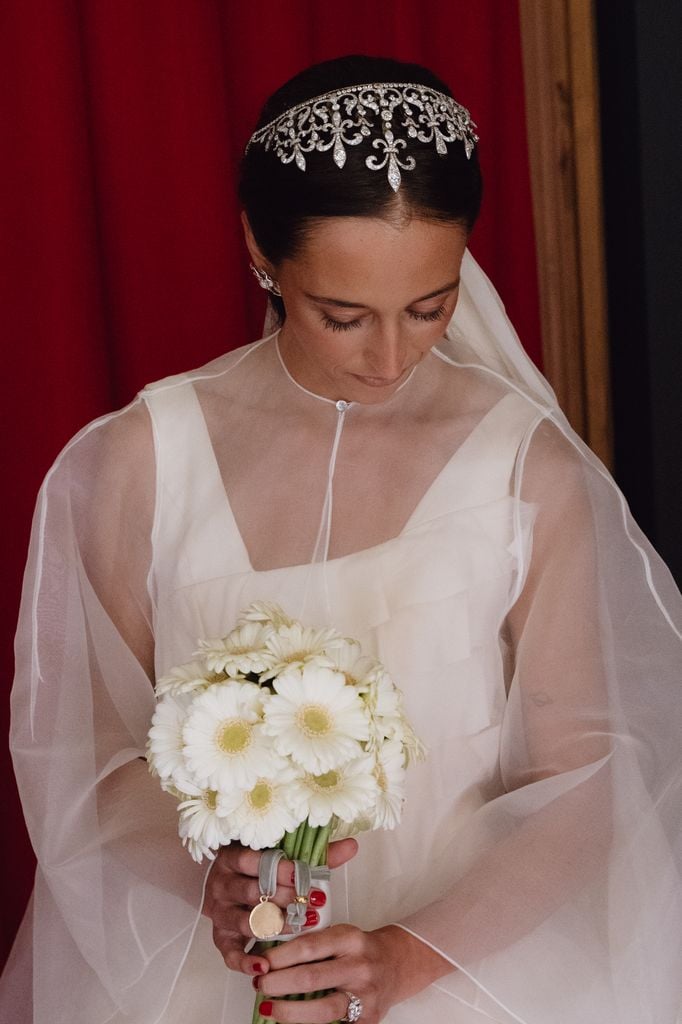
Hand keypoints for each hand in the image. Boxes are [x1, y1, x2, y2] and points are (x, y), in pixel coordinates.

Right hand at [203, 839, 357, 974]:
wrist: (229, 883)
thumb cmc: (261, 869)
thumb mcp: (282, 856)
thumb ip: (316, 853)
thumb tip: (351, 846)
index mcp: (234, 857)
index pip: (254, 861)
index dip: (279, 870)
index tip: (304, 877)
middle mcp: (222, 884)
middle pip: (251, 892)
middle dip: (283, 899)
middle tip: (311, 904)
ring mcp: (220, 912)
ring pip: (244, 921)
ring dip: (274, 927)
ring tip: (300, 928)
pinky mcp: (220, 937)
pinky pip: (229, 952)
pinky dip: (245, 961)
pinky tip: (264, 965)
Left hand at [255, 923, 453, 1022]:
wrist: (397, 964)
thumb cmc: (360, 949)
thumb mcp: (340, 936)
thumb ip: (313, 946)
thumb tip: (270, 960)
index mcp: (349, 939)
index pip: (308, 947)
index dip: (279, 957)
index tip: (261, 963)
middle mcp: (359, 966)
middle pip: (311, 977)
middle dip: (278, 983)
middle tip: (260, 985)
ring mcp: (365, 995)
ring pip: (322, 1009)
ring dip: (289, 1011)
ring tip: (269, 1007)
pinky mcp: (368, 1020)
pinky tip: (292, 1022)